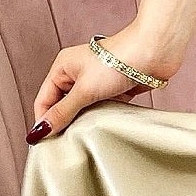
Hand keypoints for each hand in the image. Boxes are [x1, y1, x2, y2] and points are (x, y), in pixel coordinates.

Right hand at [26, 29, 174, 140]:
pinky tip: (103, 128)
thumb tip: (39, 130)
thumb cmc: (118, 60)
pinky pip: (101, 109)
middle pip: (62, 106)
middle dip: (64, 124)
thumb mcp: (85, 90)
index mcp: (63, 68)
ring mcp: (96, 82)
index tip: (46, 145)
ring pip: (83, 109)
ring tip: (85, 137)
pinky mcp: (114, 89)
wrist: (155, 50)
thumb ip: (63, 112)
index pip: (44, 101)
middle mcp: (77, 74)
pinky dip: (102, 118)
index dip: (44, 122)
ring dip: (84, 122)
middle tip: (66, 145)